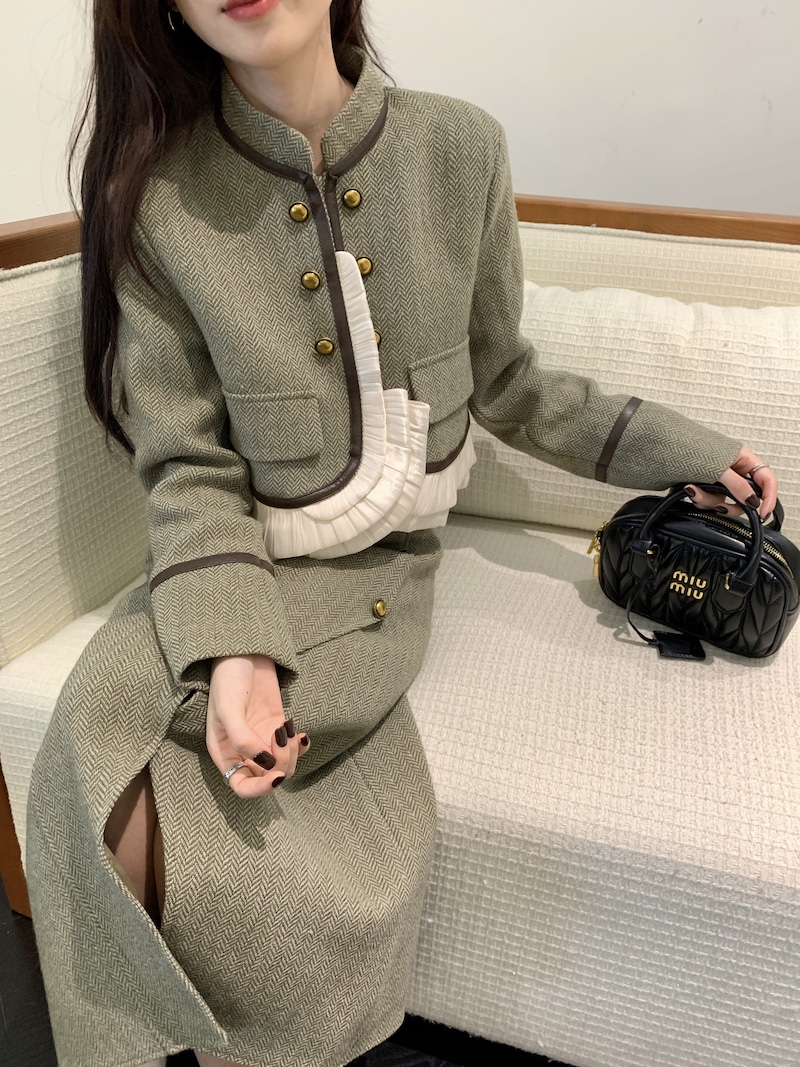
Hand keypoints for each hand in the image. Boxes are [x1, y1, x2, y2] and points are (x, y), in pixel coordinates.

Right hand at [206, 653, 309, 797]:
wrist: (244, 651)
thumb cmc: (228, 678)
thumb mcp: (229, 707)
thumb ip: (242, 738)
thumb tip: (265, 763)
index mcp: (224, 751)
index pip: (241, 786)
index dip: (260, 789)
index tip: (277, 776)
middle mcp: (243, 751)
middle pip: (267, 776)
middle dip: (280, 762)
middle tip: (281, 735)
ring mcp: (262, 739)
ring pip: (283, 764)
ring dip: (291, 752)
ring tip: (288, 728)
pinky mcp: (278, 727)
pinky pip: (293, 748)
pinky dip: (300, 745)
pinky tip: (300, 733)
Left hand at [685, 446, 777, 521]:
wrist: (665, 446)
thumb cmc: (691, 447)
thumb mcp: (718, 468)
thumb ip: (737, 485)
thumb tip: (752, 501)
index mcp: (744, 460)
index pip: (767, 481)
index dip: (769, 498)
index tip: (762, 513)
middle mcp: (734, 471)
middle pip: (745, 498)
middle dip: (731, 505)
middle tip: (720, 506)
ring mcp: (720, 481)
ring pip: (724, 502)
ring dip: (709, 501)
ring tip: (693, 490)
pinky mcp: (706, 488)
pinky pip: (709, 502)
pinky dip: (700, 499)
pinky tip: (689, 490)